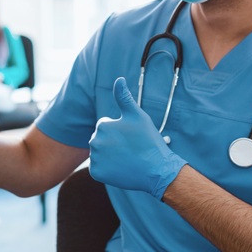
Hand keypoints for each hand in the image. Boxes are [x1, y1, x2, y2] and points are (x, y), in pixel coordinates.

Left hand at [88, 77, 186, 199]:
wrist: (156, 170)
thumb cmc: (148, 141)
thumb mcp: (138, 116)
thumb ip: (124, 97)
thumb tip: (118, 79)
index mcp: (102, 125)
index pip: (105, 126)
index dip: (120, 131)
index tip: (132, 138)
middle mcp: (95, 141)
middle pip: (101, 140)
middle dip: (112, 143)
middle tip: (130, 149)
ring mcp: (95, 158)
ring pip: (99, 154)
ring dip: (110, 156)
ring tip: (127, 159)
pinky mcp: (96, 173)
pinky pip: (98, 168)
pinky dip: (107, 169)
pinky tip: (121, 168)